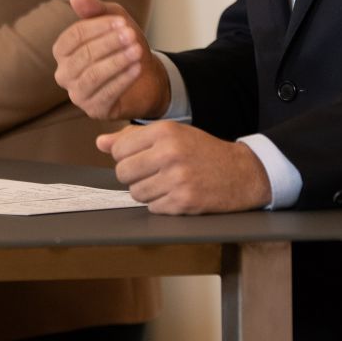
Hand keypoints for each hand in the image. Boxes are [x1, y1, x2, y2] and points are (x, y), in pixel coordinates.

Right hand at [52, 0, 169, 119]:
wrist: (146, 77)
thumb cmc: (124, 45)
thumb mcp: (112, 21)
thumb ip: (94, 8)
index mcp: (62, 51)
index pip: (74, 36)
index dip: (98, 28)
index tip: (123, 22)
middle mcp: (64, 74)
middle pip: (83, 56)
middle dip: (109, 44)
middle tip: (132, 35)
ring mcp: (77, 94)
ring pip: (93, 76)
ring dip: (117, 62)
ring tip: (137, 51)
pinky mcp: (95, 110)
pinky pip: (106, 94)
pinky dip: (123, 79)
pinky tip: (137, 68)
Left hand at [97, 122, 271, 213]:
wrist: (241, 173)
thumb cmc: (202, 151)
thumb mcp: (171, 134)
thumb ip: (133, 138)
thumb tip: (100, 143)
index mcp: (164, 132)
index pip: (119, 150)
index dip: (126, 157)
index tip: (140, 158)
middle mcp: (169, 154)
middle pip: (123, 173)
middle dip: (133, 176)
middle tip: (152, 173)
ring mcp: (177, 179)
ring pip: (136, 193)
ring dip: (146, 192)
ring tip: (165, 183)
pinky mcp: (184, 202)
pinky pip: (153, 208)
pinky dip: (160, 205)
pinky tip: (175, 194)